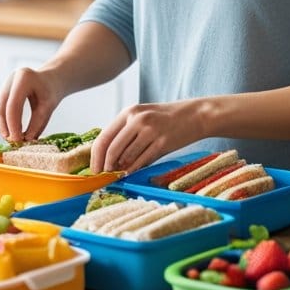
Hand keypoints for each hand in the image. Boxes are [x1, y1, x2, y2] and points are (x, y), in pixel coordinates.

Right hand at [0, 67, 65, 142]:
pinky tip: (10, 132)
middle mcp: (11, 80)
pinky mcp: (2, 93)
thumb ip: (37, 123)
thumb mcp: (49, 107)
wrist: (51, 81)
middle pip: (0, 107)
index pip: (13, 104)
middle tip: (13, 142)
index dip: (13, 124)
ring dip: (2, 126)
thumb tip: (27, 141)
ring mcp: (5, 85)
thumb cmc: (51, 92)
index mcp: (24, 78)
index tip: (18, 140)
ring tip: (12, 139)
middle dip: (4, 127)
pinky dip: (2, 122)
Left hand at [90, 101, 204, 173]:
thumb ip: (126, 133)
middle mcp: (137, 119)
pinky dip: (134, 169)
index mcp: (129, 112)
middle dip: (106, 166)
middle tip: (105, 176)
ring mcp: (150, 130)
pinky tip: (131, 172)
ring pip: (126, 156)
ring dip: (121, 169)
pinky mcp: (162, 142)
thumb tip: (109, 158)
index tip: (94, 169)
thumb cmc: (167, 119)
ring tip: (120, 173)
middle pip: (112, 149)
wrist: (196, 115)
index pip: (104, 137)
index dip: (96, 156)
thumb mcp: (143, 118)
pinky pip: (142, 161)